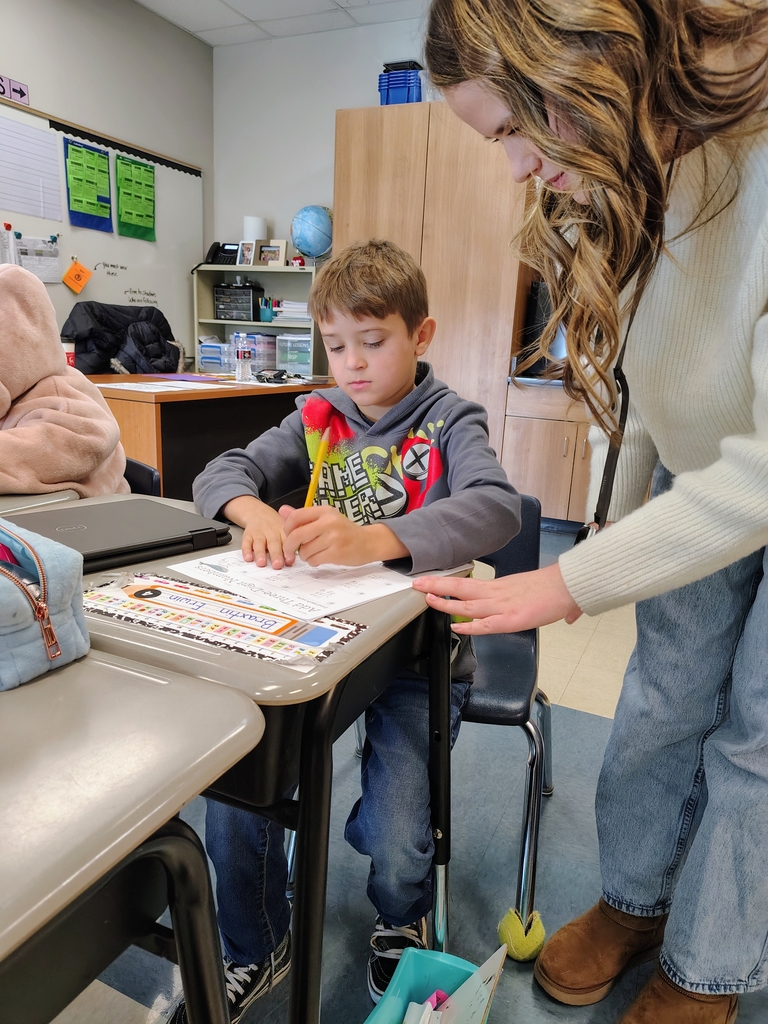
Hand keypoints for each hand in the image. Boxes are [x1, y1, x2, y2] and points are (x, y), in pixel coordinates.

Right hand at [222, 495, 295, 568]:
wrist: (258, 513)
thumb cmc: (274, 527)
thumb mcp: (285, 530)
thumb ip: (289, 544)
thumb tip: (292, 561)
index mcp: (283, 531)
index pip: (286, 541)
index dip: (288, 551)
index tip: (289, 561)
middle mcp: (271, 532)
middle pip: (274, 543)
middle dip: (276, 554)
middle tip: (277, 565)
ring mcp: (258, 533)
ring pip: (259, 543)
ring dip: (260, 553)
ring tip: (262, 563)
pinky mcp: (247, 535)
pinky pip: (246, 542)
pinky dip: (246, 550)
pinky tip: (248, 558)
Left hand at [280, 505, 407, 565]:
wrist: (368, 542)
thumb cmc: (345, 531)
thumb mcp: (326, 518)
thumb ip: (304, 516)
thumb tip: (282, 510)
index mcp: (325, 511)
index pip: (296, 517)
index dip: (287, 528)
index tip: (288, 535)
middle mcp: (329, 522)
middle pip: (297, 535)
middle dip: (289, 546)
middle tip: (290, 551)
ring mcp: (334, 538)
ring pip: (304, 550)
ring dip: (304, 555)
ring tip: (314, 553)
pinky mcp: (337, 553)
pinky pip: (314, 560)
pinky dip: (313, 561)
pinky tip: (321, 558)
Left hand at [412, 562, 581, 633]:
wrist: (570, 584)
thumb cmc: (559, 588)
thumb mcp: (540, 592)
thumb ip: (544, 604)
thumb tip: (568, 615)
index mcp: (502, 587)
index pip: (470, 584)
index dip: (450, 584)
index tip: (434, 583)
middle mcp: (498, 594)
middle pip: (461, 587)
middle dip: (437, 584)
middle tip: (418, 582)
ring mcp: (503, 606)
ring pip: (466, 603)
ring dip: (444, 601)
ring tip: (426, 597)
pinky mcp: (512, 619)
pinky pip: (484, 624)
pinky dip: (468, 626)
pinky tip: (454, 626)